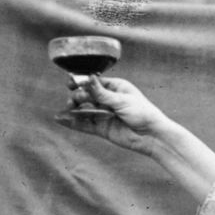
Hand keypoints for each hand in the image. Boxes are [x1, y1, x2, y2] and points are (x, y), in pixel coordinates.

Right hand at [54, 76, 169, 155]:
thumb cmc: (143, 113)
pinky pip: (85, 125)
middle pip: (87, 96)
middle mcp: (109, 100)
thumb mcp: (121, 100)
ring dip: (74, 110)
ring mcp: (105, 114)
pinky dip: (74, 123)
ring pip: (84, 110)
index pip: (94, 82)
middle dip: (78, 97)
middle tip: (74, 100)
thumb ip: (101, 93)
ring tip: (67, 110)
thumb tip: (87, 78)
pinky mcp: (102, 129)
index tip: (70, 83)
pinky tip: (62, 120)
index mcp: (116, 88)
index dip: (82, 83)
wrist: (153, 136)